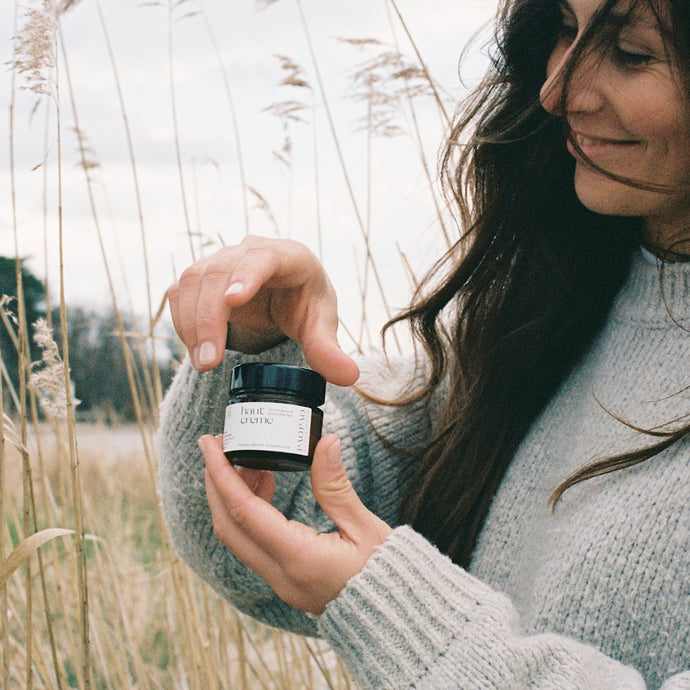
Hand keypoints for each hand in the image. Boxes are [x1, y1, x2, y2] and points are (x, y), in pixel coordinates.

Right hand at [168, 235, 358, 385]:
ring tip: (204, 363)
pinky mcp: (200, 277)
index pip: (264, 257)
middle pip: (219, 273)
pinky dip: (183, 322)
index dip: (247, 275)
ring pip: (193, 282)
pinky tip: (196, 350)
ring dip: (192, 324)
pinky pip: (180, 294)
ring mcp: (221, 261)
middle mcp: (249, 251)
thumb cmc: (304, 306)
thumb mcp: (320, 327)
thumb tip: (349, 376)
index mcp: (288, 256)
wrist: (281, 298)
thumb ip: (329, 350)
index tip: (234, 301)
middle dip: (210, 319)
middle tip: (209, 362)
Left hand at [200, 433, 392, 614]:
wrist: (395, 618)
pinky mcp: (285, 580)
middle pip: (228, 526)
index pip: (244, 512)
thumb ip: (337, 486)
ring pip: (236, 537)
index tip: (210, 444)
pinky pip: (252, 544)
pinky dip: (247, 513)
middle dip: (215, 482)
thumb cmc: (386, 574)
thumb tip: (326, 443)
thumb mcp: (366, 527)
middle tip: (217, 446)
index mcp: (298, 559)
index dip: (222, 474)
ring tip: (246, 460)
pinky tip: (265, 486)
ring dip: (231, 497)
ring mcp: (280, 582)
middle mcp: (280, 575)